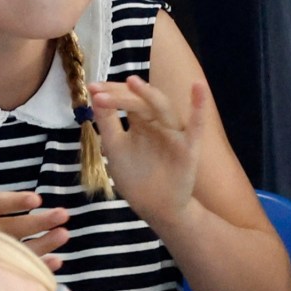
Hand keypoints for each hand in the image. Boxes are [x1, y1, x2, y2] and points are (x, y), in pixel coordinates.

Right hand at [0, 112, 69, 270]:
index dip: (13, 202)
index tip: (36, 197)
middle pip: (11, 229)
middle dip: (38, 223)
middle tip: (63, 215)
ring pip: (19, 251)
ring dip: (44, 245)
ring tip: (65, 233)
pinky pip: (20, 269)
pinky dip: (39, 267)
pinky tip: (59, 260)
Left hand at [88, 76, 205, 226]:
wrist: (156, 208)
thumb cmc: (135, 177)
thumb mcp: (115, 148)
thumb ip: (107, 123)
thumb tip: (95, 95)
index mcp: (141, 122)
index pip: (127, 100)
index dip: (111, 93)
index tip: (92, 88)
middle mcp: (158, 122)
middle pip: (141, 101)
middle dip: (120, 94)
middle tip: (100, 91)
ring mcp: (174, 133)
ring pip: (162, 108)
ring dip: (148, 94)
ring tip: (132, 81)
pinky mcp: (188, 147)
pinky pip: (196, 125)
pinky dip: (199, 105)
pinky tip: (198, 86)